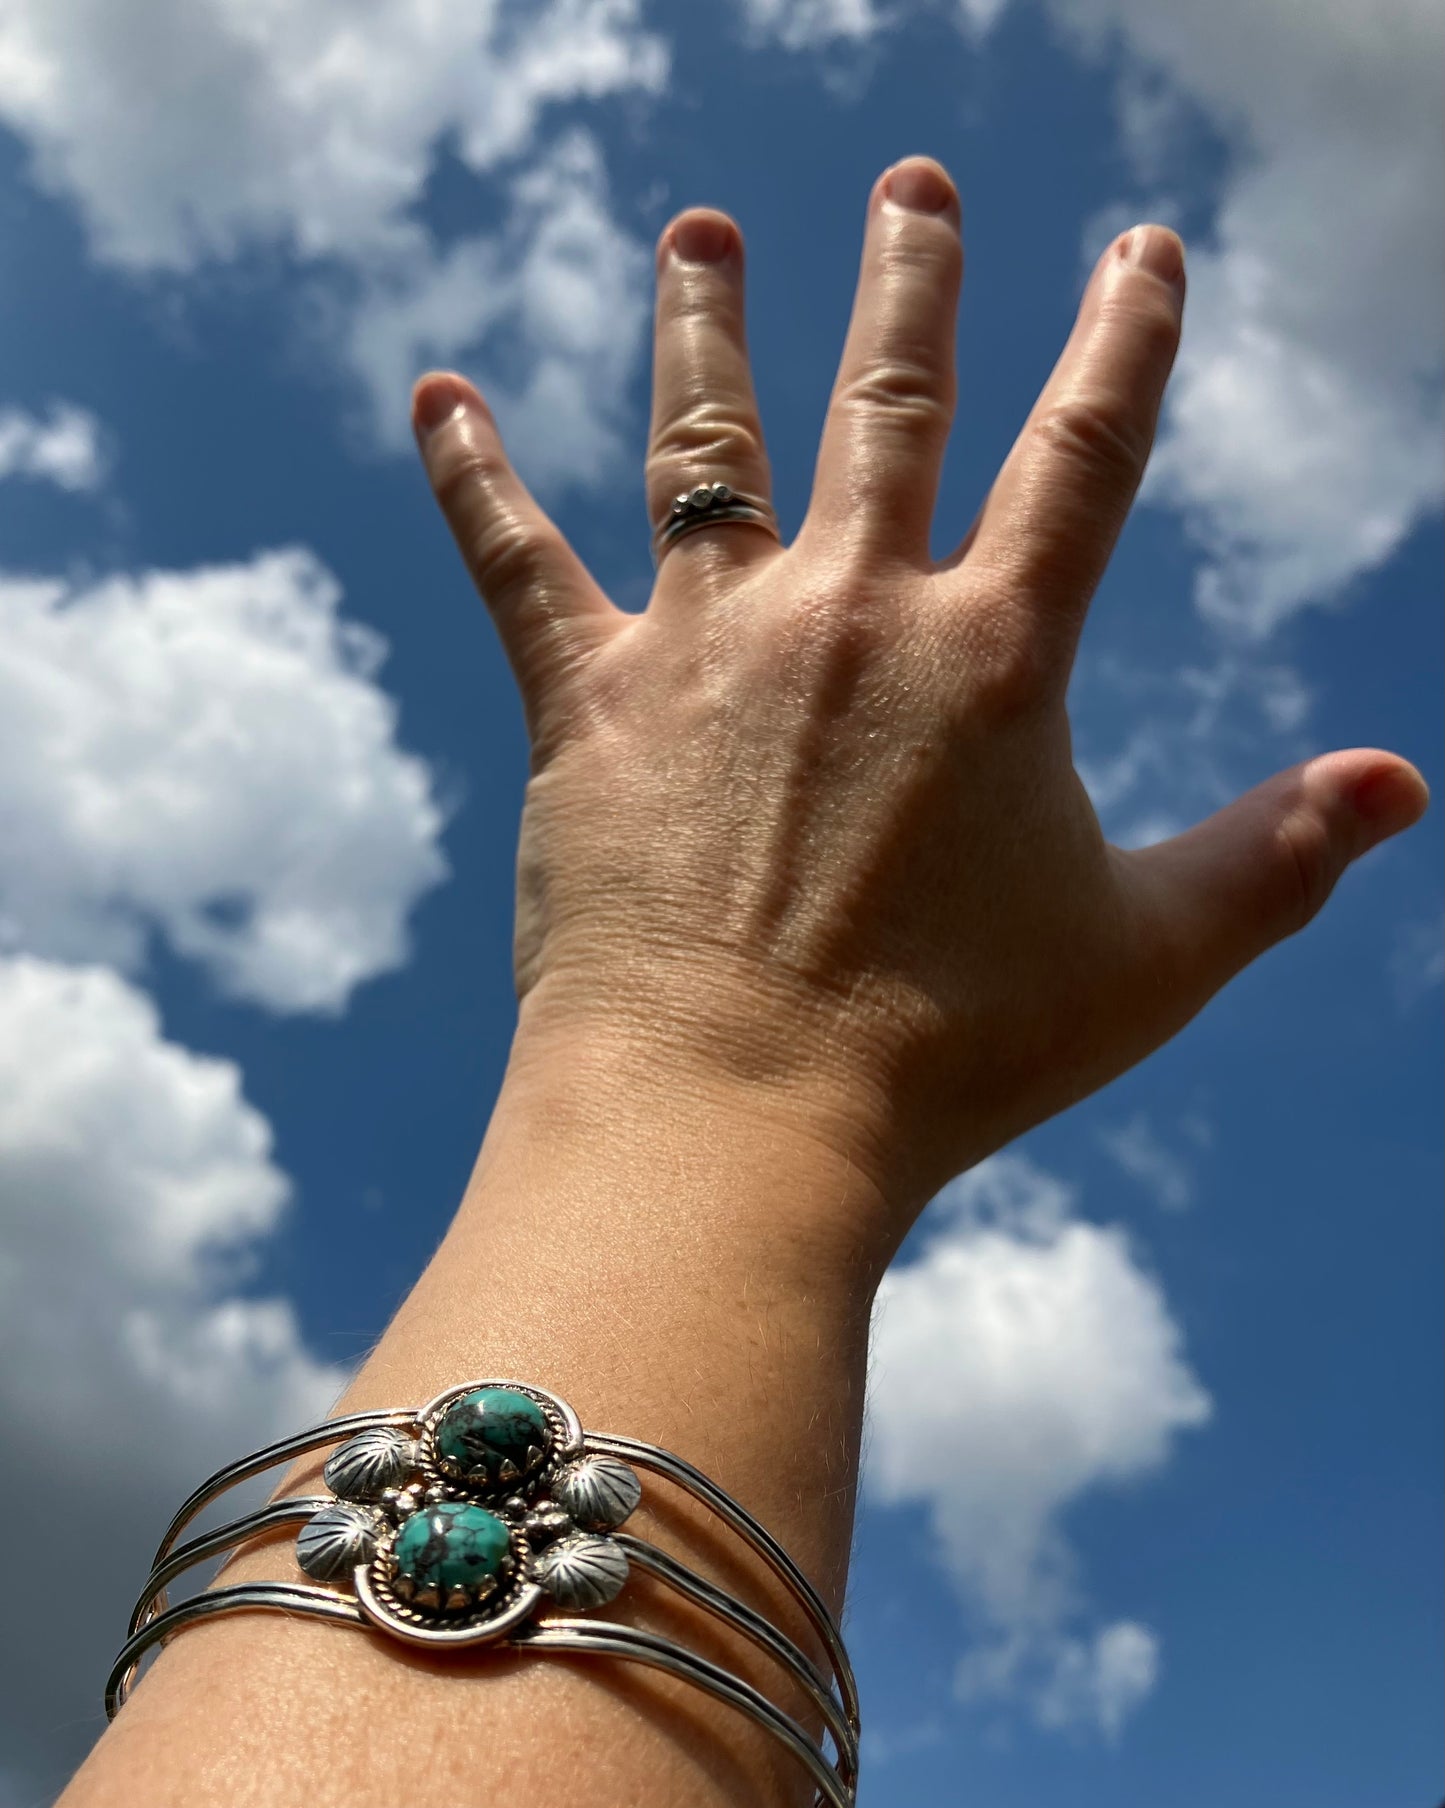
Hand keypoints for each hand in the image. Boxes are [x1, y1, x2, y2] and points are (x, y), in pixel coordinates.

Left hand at [410, 155, 1426, 1244]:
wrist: (738, 1114)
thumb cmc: (949, 1053)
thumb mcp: (1150, 957)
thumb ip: (1276, 858)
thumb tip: (1405, 786)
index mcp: (993, 655)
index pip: (1087, 455)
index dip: (1127, 340)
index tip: (1142, 250)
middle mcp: (850, 611)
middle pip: (892, 397)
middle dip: (913, 279)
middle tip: (915, 183)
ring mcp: (707, 643)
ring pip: (707, 437)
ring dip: (706, 319)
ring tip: (699, 228)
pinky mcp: (585, 700)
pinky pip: (517, 558)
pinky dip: (473, 473)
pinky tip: (438, 393)